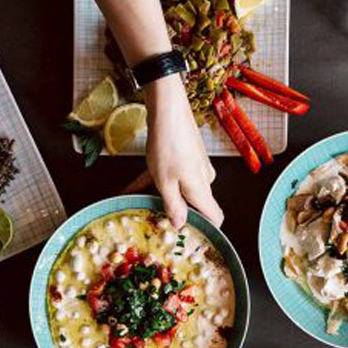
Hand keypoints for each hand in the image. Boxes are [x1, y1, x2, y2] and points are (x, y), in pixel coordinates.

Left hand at [126, 75, 223, 228]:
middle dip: (172, 212)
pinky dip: (156, 180)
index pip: (216, 217)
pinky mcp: (186, 154)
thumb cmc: (167, 145)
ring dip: (158, 195)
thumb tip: (180, 225)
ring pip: (179, 187)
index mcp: (202, 189)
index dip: (206, 230)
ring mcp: (195, 165)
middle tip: (150, 221)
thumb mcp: (164, 182)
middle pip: (194, 203)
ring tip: (132, 202)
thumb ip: (172, 206)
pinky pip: (173, 174)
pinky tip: (131, 187)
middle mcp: (203, 179)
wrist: (168, 108)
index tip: (187, 238)